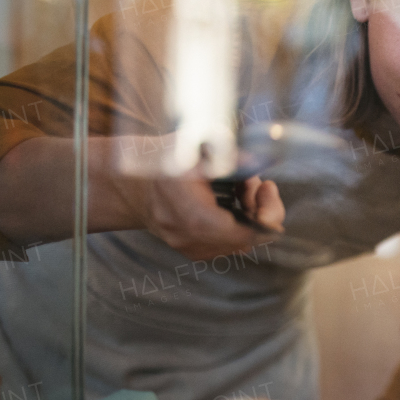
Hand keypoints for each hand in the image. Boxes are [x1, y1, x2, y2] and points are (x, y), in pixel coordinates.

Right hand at [114, 170, 284, 260]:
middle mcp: (188, 237)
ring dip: (250, 214)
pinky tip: (230, 201)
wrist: (130, 183)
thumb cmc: (163, 159)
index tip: (267, 186)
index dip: (268, 212)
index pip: (246, 232)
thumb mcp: (195, 147)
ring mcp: (190, 248)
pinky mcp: (194, 251)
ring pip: (242, 242)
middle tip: (253, 181)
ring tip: (239, 187)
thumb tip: (259, 162)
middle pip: (248, 238)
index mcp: (189, 211)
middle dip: (260, 208)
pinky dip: (239, 223)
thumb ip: (230, 156)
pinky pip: (231, 243)